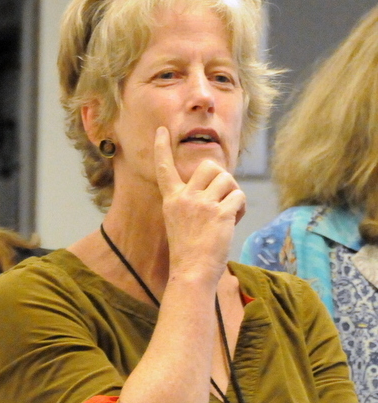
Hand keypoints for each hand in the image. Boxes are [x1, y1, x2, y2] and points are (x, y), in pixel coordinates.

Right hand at [154, 126, 245, 280]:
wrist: (191, 272)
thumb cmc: (188, 250)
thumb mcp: (178, 221)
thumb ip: (190, 201)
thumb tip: (216, 183)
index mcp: (172, 199)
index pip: (164, 168)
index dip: (161, 148)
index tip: (161, 130)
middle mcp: (185, 198)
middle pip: (209, 166)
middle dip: (222, 176)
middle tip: (223, 194)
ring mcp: (203, 205)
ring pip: (228, 179)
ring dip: (234, 192)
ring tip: (231, 211)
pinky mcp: (221, 214)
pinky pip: (239, 196)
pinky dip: (242, 206)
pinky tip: (236, 220)